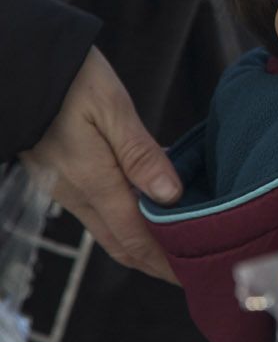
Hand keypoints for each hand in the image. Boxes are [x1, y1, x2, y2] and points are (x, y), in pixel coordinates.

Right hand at [20, 47, 181, 281]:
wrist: (19, 65)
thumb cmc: (70, 80)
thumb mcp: (113, 109)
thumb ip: (141, 154)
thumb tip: (170, 196)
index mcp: (93, 183)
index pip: (135, 238)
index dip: (165, 262)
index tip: (193, 276)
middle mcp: (77, 194)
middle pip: (121, 243)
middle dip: (155, 261)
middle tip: (192, 268)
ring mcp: (66, 186)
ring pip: (108, 228)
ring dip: (141, 242)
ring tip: (178, 244)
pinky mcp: (62, 174)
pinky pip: (99, 208)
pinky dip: (126, 218)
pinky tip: (150, 206)